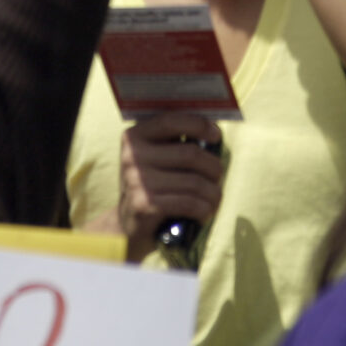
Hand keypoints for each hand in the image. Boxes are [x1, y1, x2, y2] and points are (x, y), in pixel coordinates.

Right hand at [108, 113, 225, 263]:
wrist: (127, 224)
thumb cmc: (152, 185)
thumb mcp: (155, 157)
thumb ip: (176, 141)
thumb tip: (214, 131)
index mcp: (134, 137)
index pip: (171, 121)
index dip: (199, 125)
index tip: (216, 136)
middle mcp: (132, 156)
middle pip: (190, 154)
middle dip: (213, 167)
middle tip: (218, 176)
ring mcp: (137, 181)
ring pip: (194, 182)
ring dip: (213, 193)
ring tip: (214, 198)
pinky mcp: (145, 205)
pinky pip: (189, 203)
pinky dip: (205, 209)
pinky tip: (205, 213)